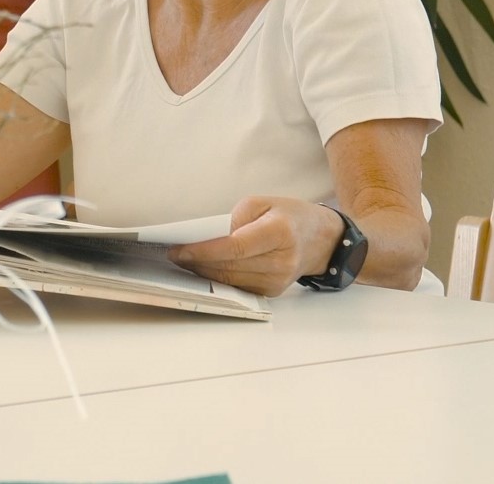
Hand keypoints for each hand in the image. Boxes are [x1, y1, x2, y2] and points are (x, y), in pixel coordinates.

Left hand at [167, 195, 340, 296]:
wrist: (321, 240)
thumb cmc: (289, 216)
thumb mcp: (263, 202)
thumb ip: (235, 218)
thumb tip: (209, 238)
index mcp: (279, 233)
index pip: (235, 247)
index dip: (203, 251)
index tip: (179, 249)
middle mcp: (280, 261)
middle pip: (229, 266)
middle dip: (196, 262)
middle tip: (172, 254)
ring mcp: (277, 280)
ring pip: (230, 280)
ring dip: (202, 272)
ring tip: (182, 261)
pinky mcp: (272, 291)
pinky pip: (237, 286)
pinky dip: (217, 278)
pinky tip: (202, 269)